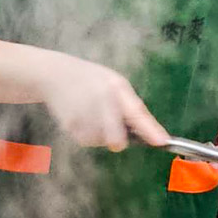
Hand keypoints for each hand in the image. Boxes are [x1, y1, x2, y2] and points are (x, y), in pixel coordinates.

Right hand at [34, 52, 168, 150]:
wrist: (55, 75)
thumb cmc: (92, 79)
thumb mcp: (116, 84)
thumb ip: (133, 107)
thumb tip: (154, 133)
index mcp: (114, 87)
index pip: (135, 112)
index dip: (150, 130)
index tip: (162, 142)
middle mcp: (99, 101)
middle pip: (116, 139)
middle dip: (119, 139)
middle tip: (116, 130)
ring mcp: (82, 114)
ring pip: (102, 142)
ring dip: (103, 136)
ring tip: (94, 116)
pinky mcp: (69, 125)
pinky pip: (87, 141)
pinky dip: (89, 135)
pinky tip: (83, 119)